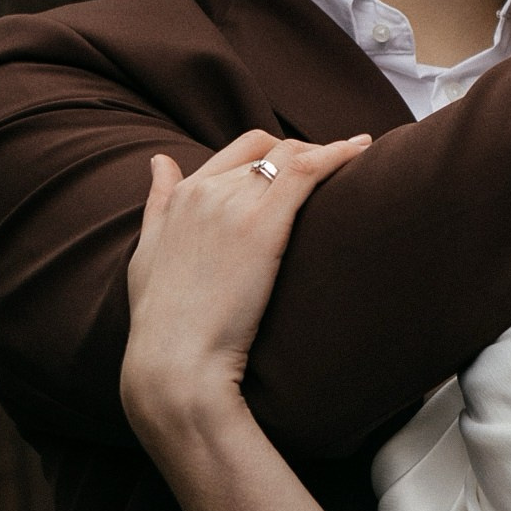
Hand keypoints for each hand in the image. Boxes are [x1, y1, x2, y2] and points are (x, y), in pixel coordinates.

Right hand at [121, 129, 370, 447]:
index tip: (307, 165)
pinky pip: (307, 171)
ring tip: (361, 158)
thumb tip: (160, 161)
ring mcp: (234, 205)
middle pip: (269, 150)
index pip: (239, 151)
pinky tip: (362, 151)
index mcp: (183, 196)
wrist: (174, 360)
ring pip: (292, 155)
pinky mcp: (263, 226)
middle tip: (342, 171)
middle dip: (307, 155)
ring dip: (329, 153)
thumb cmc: (163, 321)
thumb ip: (157, 204)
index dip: (277, 153)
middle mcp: (207, 190)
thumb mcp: (148, 251)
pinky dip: (338, 154)